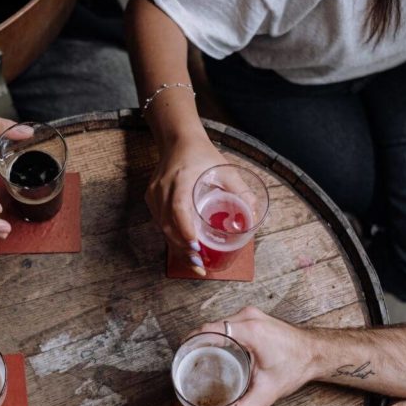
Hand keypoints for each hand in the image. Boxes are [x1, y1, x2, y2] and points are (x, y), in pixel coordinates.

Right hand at [147, 135, 227, 273]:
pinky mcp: (151, 199)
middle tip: (200, 265)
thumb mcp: (225, 169)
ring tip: (195, 263)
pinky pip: (160, 223)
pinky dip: (172, 238)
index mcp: (181, 179)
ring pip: (162, 227)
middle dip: (183, 248)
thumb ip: (240, 190)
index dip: (185, 229)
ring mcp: (154, 195)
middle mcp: (163, 188)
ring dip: (177, 247)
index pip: (178, 208)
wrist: (178, 141)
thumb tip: (254, 214)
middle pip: (167, 224)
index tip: (195, 246)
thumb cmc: (202, 155)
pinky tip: (185, 250)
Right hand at [192, 307, 319, 405]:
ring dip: (207, 339)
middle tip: (186, 364)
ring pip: (219, 325)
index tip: (181, 357)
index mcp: (249, 330)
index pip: (209, 330)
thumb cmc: (296, 367)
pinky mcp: (254, 318)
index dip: (191, 342)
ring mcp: (251, 315)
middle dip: (196, 344)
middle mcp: (248, 317)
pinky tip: (214, 351)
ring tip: (197, 359)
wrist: (317, 352)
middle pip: (211, 327)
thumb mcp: (267, 393)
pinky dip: (218, 336)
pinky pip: (228, 324)